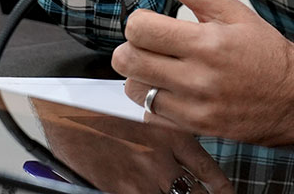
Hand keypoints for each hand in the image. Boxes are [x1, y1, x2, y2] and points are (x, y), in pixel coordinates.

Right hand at [31, 97, 232, 193]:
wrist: (65, 116)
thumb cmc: (100, 109)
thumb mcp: (142, 111)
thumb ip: (164, 126)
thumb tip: (181, 140)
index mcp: (170, 135)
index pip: (206, 168)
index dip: (221, 186)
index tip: (228, 193)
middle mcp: (161, 159)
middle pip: (195, 192)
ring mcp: (142, 179)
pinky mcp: (122, 190)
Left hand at [115, 0, 293, 147]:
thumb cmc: (264, 49)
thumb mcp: (228, 9)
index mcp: (206, 42)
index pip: (140, 30)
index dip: (139, 21)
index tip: (152, 22)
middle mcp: (199, 78)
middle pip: (129, 61)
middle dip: (132, 47)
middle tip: (150, 44)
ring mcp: (196, 107)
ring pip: (135, 90)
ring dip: (140, 76)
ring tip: (161, 67)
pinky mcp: (196, 128)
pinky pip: (150, 115)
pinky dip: (154, 101)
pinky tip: (172, 90)